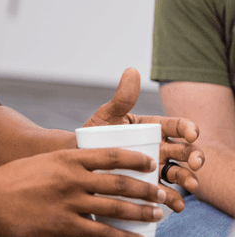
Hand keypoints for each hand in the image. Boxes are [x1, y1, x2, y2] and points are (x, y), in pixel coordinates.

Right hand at [0, 148, 164, 236]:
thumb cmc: (12, 179)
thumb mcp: (42, 162)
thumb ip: (67, 166)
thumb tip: (93, 172)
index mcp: (66, 157)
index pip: (110, 154)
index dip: (134, 158)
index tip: (150, 162)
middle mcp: (71, 178)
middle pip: (119, 182)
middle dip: (145, 189)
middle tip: (162, 193)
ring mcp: (68, 203)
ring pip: (115, 208)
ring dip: (140, 212)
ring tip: (157, 214)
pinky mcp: (64, 226)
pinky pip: (101, 233)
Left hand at [83, 67, 203, 212]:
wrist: (78, 160)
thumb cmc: (95, 134)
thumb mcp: (107, 115)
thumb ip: (122, 98)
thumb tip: (132, 70)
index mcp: (151, 128)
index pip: (176, 126)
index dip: (187, 128)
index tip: (191, 133)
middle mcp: (157, 148)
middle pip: (184, 151)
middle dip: (195, 155)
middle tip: (195, 161)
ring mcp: (154, 168)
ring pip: (180, 173)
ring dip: (189, 178)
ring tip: (191, 184)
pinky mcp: (148, 187)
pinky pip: (165, 194)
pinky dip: (173, 200)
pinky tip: (175, 204)